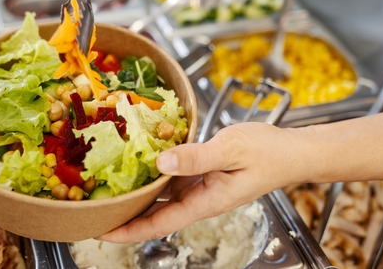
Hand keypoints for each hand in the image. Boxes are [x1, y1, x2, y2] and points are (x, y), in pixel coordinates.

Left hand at [98, 122, 303, 242]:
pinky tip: (137, 161)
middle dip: (123, 214)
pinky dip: (152, 173)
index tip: (99, 232)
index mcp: (204, 202)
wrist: (291, 151)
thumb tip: (160, 164)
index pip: (157, 224)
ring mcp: (199, 187)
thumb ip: (196, 157)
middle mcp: (198, 198)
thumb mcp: (231, 150)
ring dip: (135, 194)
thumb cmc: (269, 153)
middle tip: (91, 208)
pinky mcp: (202, 173)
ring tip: (105, 187)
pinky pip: (171, 177)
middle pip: (153, 214)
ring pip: (160, 195)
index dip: (127, 231)